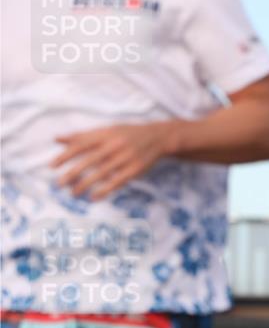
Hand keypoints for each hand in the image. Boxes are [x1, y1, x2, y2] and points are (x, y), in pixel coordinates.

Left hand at [50, 122, 175, 199]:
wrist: (158, 137)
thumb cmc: (127, 134)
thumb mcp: (105, 130)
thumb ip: (82, 136)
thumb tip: (56, 139)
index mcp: (104, 134)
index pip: (80, 145)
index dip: (65, 155)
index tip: (52, 167)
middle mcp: (114, 145)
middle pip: (90, 160)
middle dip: (73, 173)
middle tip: (59, 184)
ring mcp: (126, 158)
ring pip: (102, 173)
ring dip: (86, 184)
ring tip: (73, 194)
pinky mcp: (135, 169)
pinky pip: (118, 181)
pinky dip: (105, 190)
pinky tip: (94, 197)